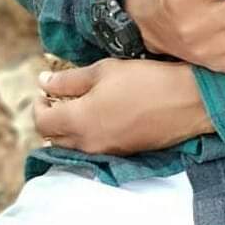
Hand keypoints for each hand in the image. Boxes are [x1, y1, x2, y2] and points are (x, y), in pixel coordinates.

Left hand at [33, 59, 214, 155]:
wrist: (186, 102)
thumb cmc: (144, 79)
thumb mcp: (103, 71)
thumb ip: (68, 80)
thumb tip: (42, 82)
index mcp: (79, 121)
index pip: (42, 121)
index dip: (38, 105)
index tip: (44, 90)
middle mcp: (88, 144)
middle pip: (53, 138)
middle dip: (50, 117)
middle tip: (59, 96)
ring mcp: (106, 152)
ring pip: (73, 146)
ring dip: (68, 128)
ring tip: (80, 104)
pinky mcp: (122, 154)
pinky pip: (92, 148)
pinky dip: (87, 135)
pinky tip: (101, 115)